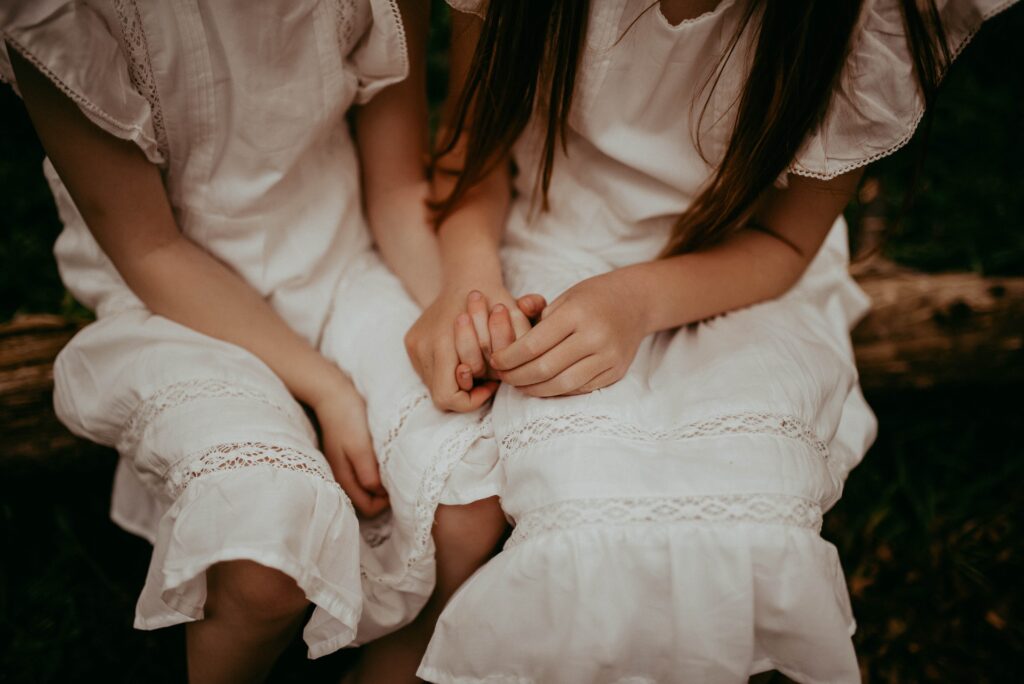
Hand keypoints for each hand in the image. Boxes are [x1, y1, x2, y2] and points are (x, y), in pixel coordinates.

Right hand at [312, 374, 388, 517]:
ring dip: (381, 481)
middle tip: (398, 475)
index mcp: (344, 478)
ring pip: (367, 486)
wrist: (333, 393)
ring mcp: (345, 465)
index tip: (396, 484)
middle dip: (384, 494)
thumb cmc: (348, 418)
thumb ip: (368, 473)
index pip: (368, 508)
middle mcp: (343, 476)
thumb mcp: (360, 448)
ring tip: (392, 466)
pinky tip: (383, 457)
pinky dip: (377, 470)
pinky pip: (365, 472)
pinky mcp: (348, 454)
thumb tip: (380, 492)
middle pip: (367, 500)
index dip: (384, 502)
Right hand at [406, 284, 536, 410]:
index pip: (449, 397)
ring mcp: (414, 345)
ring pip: (432, 384)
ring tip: (475, 368)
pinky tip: (461, 359)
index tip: (491, 384)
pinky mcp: (410, 342)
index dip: (472, 399)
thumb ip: (509, 354)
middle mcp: (423, 346)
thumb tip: (500, 380)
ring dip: (454, 382)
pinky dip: (445, 371)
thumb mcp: (513, 327)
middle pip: (440, 394)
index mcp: (442, 342)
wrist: (468, 277)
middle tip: (486, 380)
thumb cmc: (495, 302)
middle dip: (465, 392)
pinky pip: (426, 371)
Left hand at [488, 271, 648, 396]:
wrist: (636, 302)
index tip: (495, 361)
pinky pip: (579, 388)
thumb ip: (537, 318)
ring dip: (535, 389)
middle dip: (517, 377)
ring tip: (519, 385)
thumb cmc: (593, 297)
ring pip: (562, 384)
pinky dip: (557, 390)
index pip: (533, 345)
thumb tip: (507, 342)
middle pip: (545, 368)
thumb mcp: (564, 296)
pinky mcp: (615, 372)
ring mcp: (608, 357)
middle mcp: (595, 337)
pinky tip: (543, 386)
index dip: (508, 357)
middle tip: (503, 377)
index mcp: (577, 313)